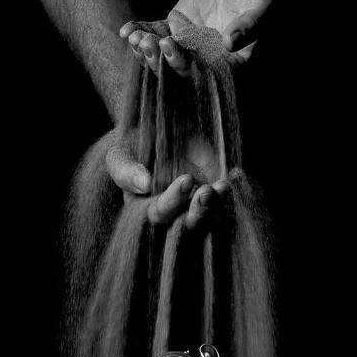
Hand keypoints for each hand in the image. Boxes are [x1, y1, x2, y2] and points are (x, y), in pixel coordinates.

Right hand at [106, 135, 228, 229]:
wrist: (152, 131)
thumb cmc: (130, 148)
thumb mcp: (119, 156)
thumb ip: (126, 171)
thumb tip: (146, 183)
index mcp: (148, 210)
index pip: (161, 213)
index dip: (173, 200)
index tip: (186, 179)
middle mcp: (175, 213)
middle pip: (190, 224)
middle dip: (201, 211)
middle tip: (208, 193)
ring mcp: (196, 203)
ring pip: (211, 215)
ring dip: (219, 204)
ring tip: (224, 186)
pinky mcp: (212, 191)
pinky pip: (226, 198)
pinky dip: (234, 188)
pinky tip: (237, 175)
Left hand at [120, 0, 270, 74]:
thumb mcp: (260, 7)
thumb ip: (250, 26)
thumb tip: (230, 42)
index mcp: (226, 64)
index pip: (203, 73)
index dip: (185, 66)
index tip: (173, 50)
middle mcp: (203, 61)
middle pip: (178, 70)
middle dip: (161, 61)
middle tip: (151, 45)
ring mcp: (186, 46)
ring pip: (162, 55)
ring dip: (146, 50)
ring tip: (137, 39)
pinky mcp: (173, 29)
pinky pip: (153, 34)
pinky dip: (138, 32)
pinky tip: (126, 31)